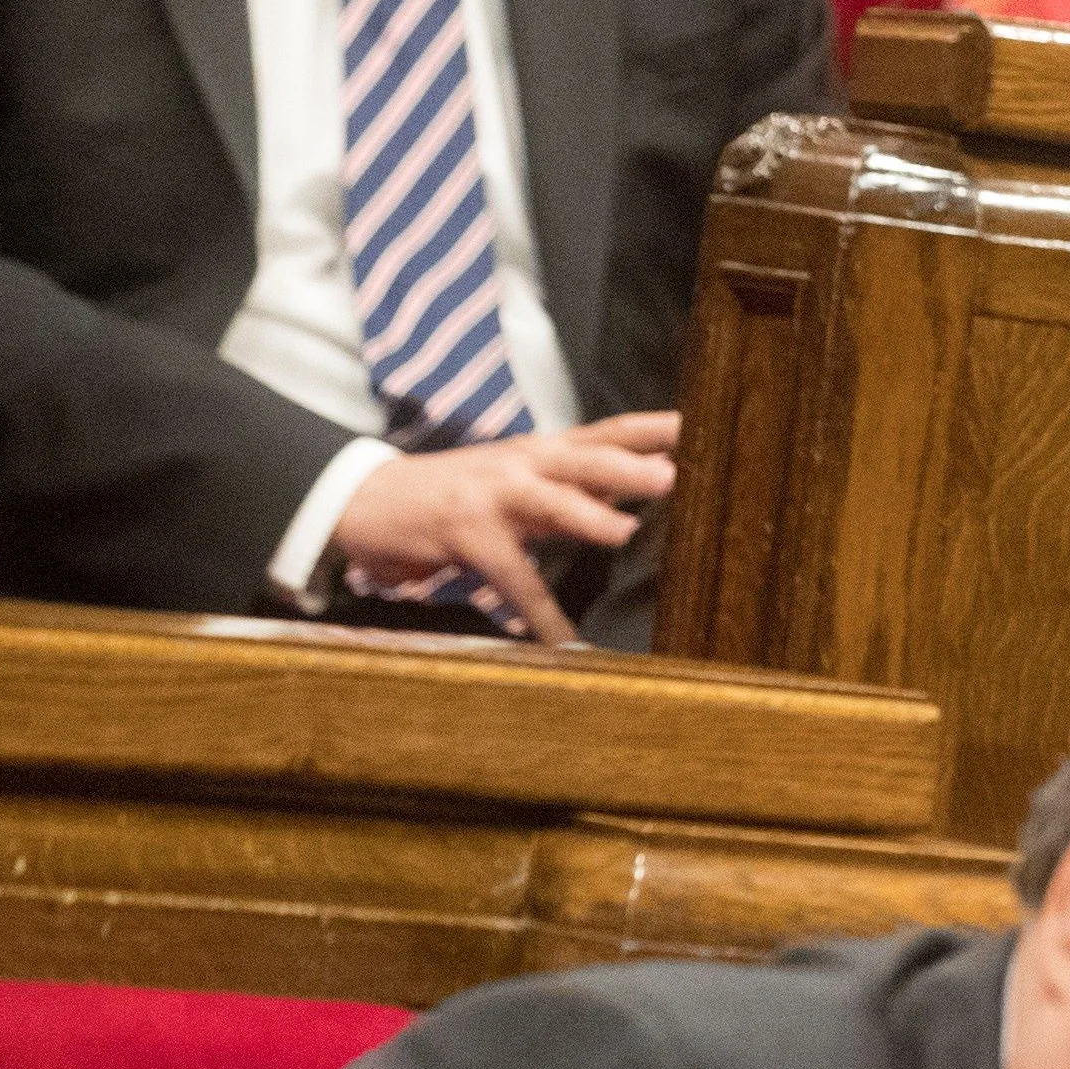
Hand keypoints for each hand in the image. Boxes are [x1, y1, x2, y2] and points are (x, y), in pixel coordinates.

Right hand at [328, 412, 679, 645]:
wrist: (369, 497)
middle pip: (586, 459)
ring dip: (587, 515)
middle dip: (630, 465)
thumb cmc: (456, 491)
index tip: (700, 426)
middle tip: (675, 475)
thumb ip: (573, 482)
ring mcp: (494, 497)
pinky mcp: (468, 536)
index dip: (652, 428)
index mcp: (543, 450)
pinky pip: (511, 580)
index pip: (607, 431)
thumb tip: (639, 487)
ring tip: (624, 531)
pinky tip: (563, 642)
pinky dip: (538, 614)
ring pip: (548, 503)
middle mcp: (524, 464)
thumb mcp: (519, 476)